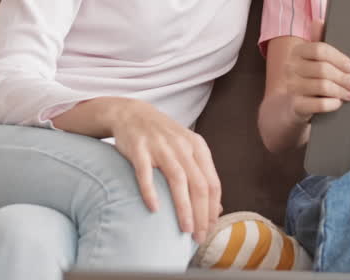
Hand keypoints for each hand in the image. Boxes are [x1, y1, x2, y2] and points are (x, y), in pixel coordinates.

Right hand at [108, 99, 220, 243]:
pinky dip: (151, 192)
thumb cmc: (163, 137)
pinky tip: (154, 209)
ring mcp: (160, 146)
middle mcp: (182, 146)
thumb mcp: (187, 149)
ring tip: (185, 229)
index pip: (212, 183)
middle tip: (199, 236)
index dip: (213, 208)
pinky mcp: (139, 149)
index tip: (210, 228)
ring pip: (178, 180)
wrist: (132, 113)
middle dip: (202, 214)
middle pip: (199, 185)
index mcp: (197, 147)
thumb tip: (217, 209)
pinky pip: (145, 173)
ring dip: (183, 208)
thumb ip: (202, 174)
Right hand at [283, 21, 349, 122]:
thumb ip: (318, 42)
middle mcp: (291, 68)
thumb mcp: (312, 61)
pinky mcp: (295, 107)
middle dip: (343, 77)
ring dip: (341, 90)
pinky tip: (338, 103)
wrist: (288, 110)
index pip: (320, 50)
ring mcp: (291, 87)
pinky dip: (332, 103)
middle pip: (323, 69)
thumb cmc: (306, 81)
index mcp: (297, 52)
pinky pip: (318, 104)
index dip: (338, 58)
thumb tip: (319, 20)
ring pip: (323, 86)